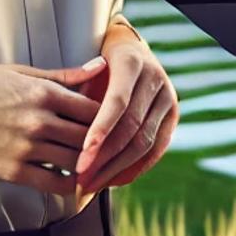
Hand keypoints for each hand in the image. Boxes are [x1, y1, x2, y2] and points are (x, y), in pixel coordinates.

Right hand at [0, 60, 108, 194]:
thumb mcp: (19, 72)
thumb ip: (62, 75)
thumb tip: (99, 67)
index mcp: (43, 92)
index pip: (93, 108)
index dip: (107, 117)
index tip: (111, 122)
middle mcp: (38, 120)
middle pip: (88, 136)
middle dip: (102, 142)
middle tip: (113, 148)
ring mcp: (25, 147)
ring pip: (75, 161)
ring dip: (89, 164)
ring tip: (97, 165)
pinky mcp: (11, 170)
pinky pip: (53, 184)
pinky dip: (69, 184)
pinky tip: (75, 182)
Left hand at [73, 21, 177, 190]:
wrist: (130, 50)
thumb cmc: (98, 65)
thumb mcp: (84, 73)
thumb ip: (78, 98)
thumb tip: (63, 137)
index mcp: (131, 62)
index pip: (118, 102)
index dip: (101, 131)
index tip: (82, 157)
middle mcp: (155, 78)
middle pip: (132, 127)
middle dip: (105, 158)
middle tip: (81, 180)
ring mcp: (168, 96)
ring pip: (145, 142)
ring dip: (118, 169)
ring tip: (93, 185)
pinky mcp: (173, 114)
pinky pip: (157, 149)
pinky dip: (135, 168)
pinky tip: (114, 180)